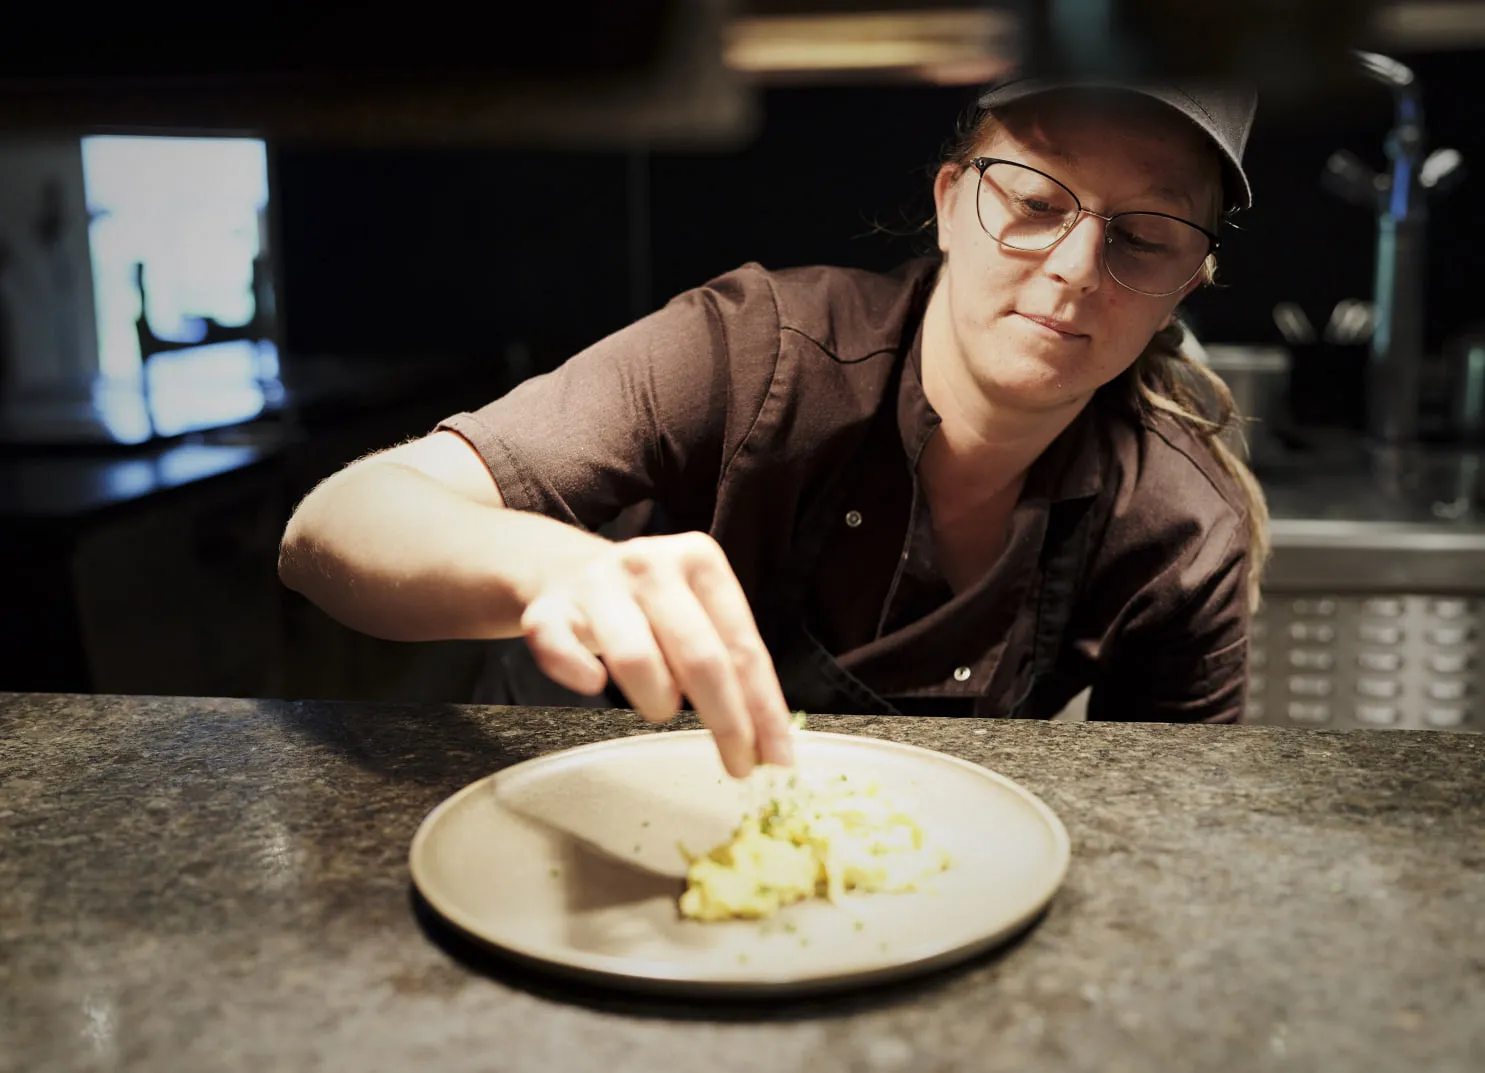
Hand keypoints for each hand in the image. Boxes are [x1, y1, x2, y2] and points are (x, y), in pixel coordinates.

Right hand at [519, 532, 793, 776]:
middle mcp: (651, 564)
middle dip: (726, 720)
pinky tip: (595, 684)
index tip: (777, 756)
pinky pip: (559, 651)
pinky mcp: (548, 610)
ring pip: (637, 658)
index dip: (763, 707)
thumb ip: (731, 660)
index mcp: (700, 560)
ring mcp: (597, 585)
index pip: (743, 646)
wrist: (568, 568)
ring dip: (659, 701)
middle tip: (737, 765)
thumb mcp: (698, 611)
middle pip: (699, 657)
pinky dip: (577, 674)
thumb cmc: (650, 605)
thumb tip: (768, 740)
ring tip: (662, 709)